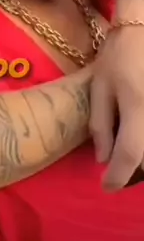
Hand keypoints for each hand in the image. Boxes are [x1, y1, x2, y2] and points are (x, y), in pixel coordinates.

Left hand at [90, 26, 143, 190]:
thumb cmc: (120, 53)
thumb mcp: (100, 86)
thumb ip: (100, 124)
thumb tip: (103, 160)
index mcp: (138, 107)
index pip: (130, 155)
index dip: (118, 177)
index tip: (106, 186)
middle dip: (135, 169)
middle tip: (119, 171)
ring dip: (143, 156)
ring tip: (129, 154)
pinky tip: (137, 136)